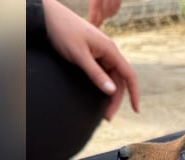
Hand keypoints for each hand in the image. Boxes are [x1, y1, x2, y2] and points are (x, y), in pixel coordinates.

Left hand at [42, 0, 138, 119]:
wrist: (49, 18)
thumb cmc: (64, 32)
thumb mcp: (79, 56)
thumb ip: (96, 74)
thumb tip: (112, 91)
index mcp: (110, 50)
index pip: (129, 75)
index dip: (134, 93)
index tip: (136, 110)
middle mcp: (108, 52)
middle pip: (119, 80)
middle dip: (115, 99)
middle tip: (108, 116)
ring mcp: (100, 54)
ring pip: (110, 78)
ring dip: (108, 94)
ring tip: (103, 111)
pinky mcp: (92, 55)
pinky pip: (102, 73)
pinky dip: (101, 85)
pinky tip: (97, 96)